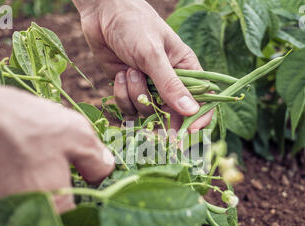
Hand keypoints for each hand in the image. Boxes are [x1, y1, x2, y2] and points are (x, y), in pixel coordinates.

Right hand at [0, 51, 113, 225]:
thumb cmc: (19, 124)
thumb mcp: (74, 133)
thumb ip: (96, 158)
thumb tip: (106, 171)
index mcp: (55, 211)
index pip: (81, 220)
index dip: (89, 204)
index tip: (88, 186)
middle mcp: (25, 223)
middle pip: (52, 218)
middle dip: (61, 197)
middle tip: (59, 172)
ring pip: (26, 213)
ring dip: (35, 195)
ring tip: (32, 165)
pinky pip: (3, 204)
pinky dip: (11, 189)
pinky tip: (11, 165)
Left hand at [74, 0, 213, 130]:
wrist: (102, 12)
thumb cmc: (135, 25)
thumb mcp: (154, 54)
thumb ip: (171, 85)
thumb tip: (191, 111)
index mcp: (187, 71)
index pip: (202, 101)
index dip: (198, 119)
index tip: (187, 133)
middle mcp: (170, 83)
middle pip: (174, 115)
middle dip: (161, 117)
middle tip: (153, 125)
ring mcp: (149, 88)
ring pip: (147, 112)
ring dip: (136, 96)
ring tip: (130, 72)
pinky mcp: (129, 91)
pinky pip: (128, 108)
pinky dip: (122, 95)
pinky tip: (119, 74)